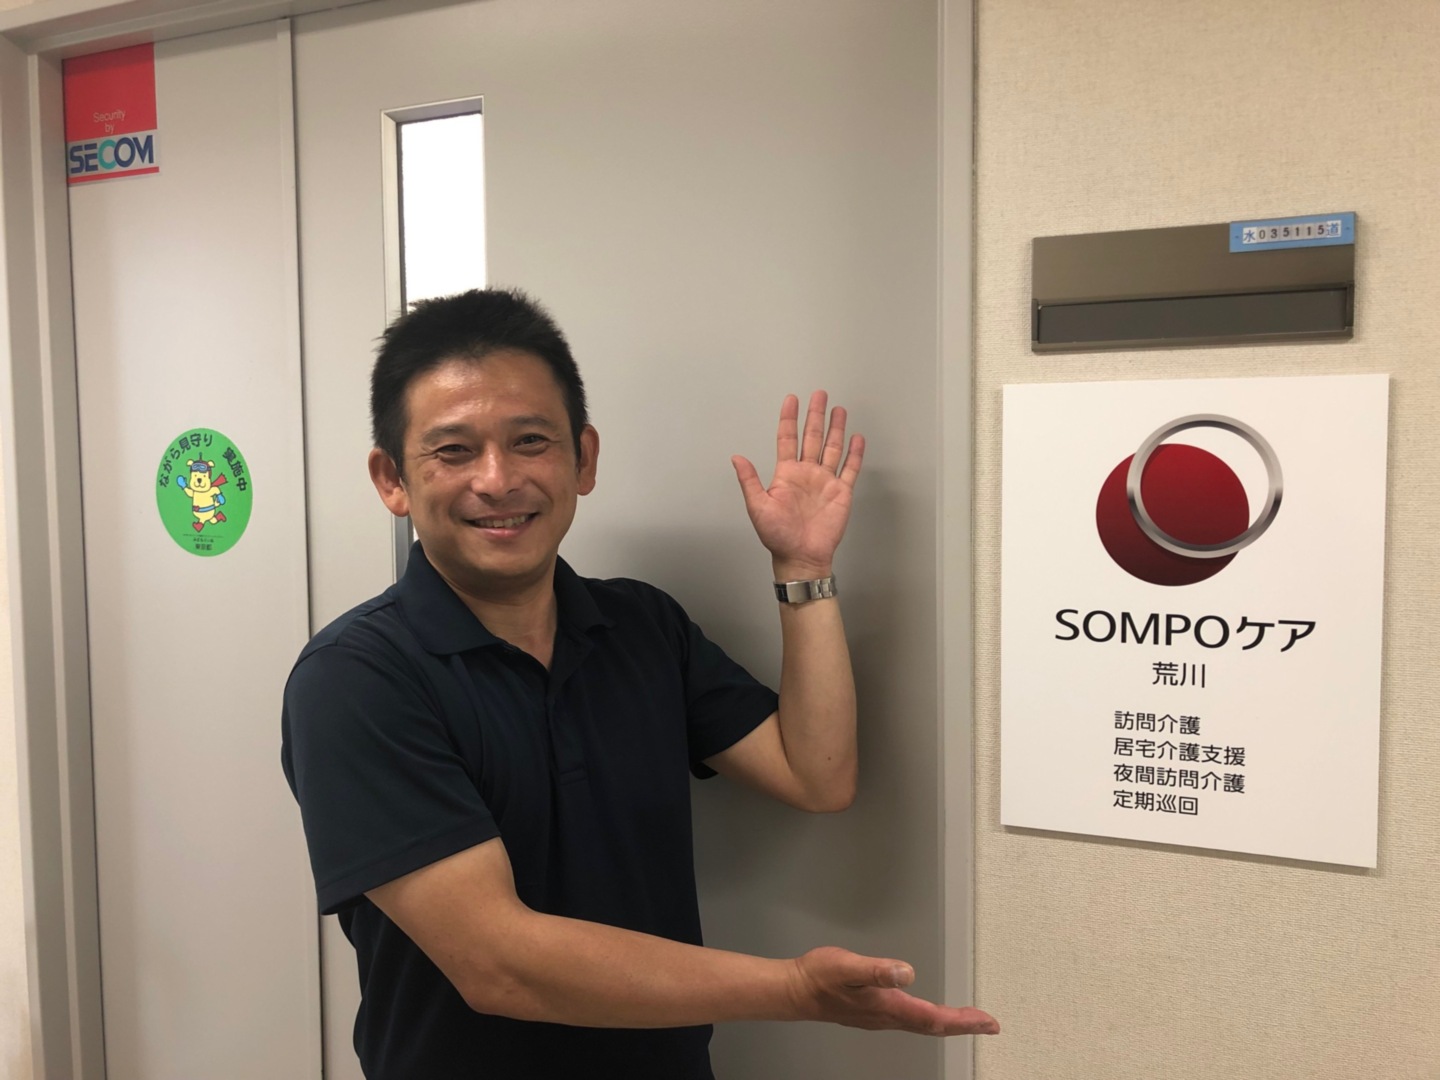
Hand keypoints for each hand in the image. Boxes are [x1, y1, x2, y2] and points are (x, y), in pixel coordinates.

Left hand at [732, 391, 864, 579]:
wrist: (801, 556)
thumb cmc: (777, 535)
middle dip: (816, 415)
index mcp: (786, 474)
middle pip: (812, 437)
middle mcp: (806, 473)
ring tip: (839, 409)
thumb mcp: (757, 506)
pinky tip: (857, 438)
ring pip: (832, 448)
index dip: (790, 418)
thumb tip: (736, 458)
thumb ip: (750, 480)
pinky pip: (849, 469)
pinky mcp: (841, 493)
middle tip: (820, 394)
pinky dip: (854, 454)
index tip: (792, 399)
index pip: (788, 438)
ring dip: (836, 429)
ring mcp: (825, 481)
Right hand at [787, 946, 998, 1035]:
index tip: (987, 1022)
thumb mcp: (848, 967)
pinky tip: (930, 1014)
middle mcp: (888, 1016)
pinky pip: (911, 1021)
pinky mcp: (874, 1012)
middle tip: (988, 1024)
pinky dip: (930, 1019)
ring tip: (967, 1019)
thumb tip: (907, 973)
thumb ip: (877, 970)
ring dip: (948, 1023)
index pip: (934, 1018)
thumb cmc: (820, 977)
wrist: (797, 990)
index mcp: (888, 1006)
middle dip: (963, 1025)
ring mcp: (881, 1018)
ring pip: (923, 1025)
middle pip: (934, 1026)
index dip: (963, 1021)